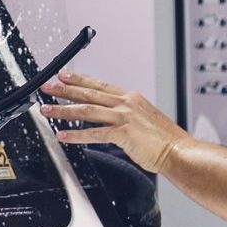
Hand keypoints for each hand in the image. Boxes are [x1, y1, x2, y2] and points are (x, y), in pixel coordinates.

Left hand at [40, 72, 188, 173]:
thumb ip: (125, 113)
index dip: (79, 79)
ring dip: (63, 110)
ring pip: (87, 110)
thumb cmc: (165, 138)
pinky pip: (94, 133)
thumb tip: (108, 114)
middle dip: (64, 89)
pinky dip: (76, 134)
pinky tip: (62, 135)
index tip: (63, 75)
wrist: (180, 151)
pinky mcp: (124, 134)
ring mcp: (125, 117)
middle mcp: (126, 104)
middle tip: (46, 87)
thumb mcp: (144, 117)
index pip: (99, 84)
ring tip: (46, 110)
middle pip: (88, 93)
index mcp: (131, 98)